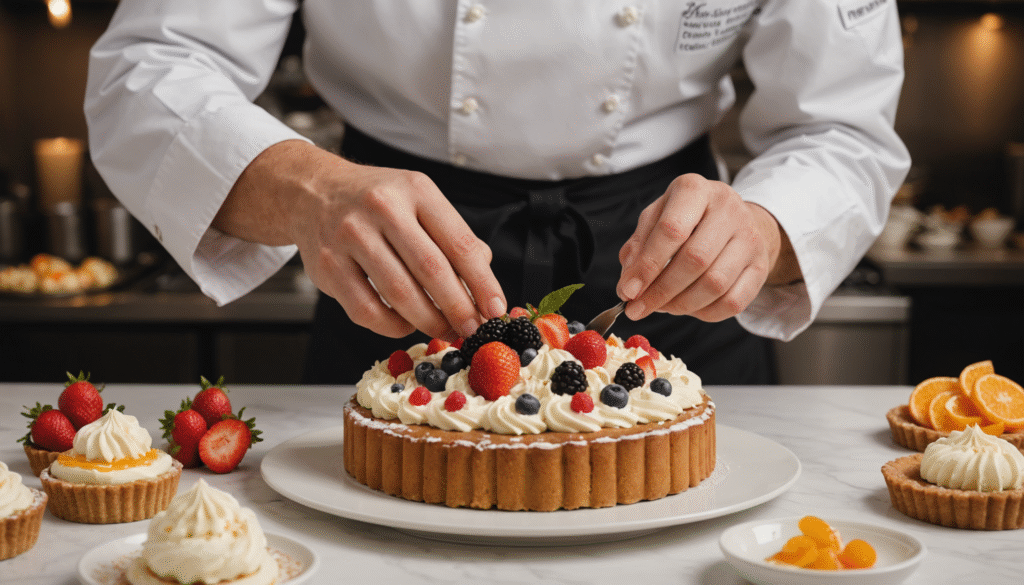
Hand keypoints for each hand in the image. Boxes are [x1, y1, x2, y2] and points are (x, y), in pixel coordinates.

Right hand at [215, 140, 505, 339]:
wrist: (313, 192)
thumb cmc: (378, 203)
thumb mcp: (420, 202)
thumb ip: (453, 238)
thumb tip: (484, 287)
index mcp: (416, 190)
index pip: (460, 244)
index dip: (483, 284)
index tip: (495, 310)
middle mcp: (383, 208)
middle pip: (432, 271)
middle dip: (459, 309)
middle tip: (473, 330)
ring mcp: (351, 236)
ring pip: (400, 294)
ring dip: (429, 321)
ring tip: (444, 330)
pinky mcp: (328, 266)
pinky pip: (367, 310)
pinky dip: (393, 326)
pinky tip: (405, 323)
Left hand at [616, 173, 796, 321]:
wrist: (734, 220)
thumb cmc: (686, 220)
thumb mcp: (656, 219)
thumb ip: (638, 247)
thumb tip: (628, 285)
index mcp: (694, 190)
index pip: (671, 230)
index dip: (647, 266)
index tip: (627, 292)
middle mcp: (728, 209)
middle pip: (695, 259)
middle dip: (661, 291)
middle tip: (638, 308)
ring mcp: (750, 238)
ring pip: (715, 284)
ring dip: (681, 304)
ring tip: (662, 307)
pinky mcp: (761, 266)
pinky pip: (733, 302)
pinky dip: (704, 313)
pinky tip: (688, 308)